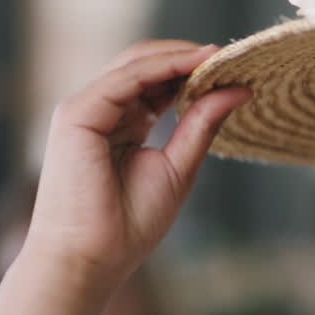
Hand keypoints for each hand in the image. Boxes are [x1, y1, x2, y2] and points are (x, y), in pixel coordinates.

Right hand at [24, 40, 250, 282]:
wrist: (90, 258)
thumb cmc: (129, 224)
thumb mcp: (179, 166)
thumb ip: (201, 124)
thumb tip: (238, 90)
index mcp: (122, 124)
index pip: (157, 83)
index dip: (193, 72)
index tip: (234, 69)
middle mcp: (101, 111)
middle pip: (144, 65)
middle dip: (187, 57)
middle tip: (231, 56)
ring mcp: (85, 109)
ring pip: (135, 63)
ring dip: (179, 57)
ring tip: (219, 56)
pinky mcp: (77, 114)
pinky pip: (126, 78)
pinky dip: (163, 67)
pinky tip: (195, 67)